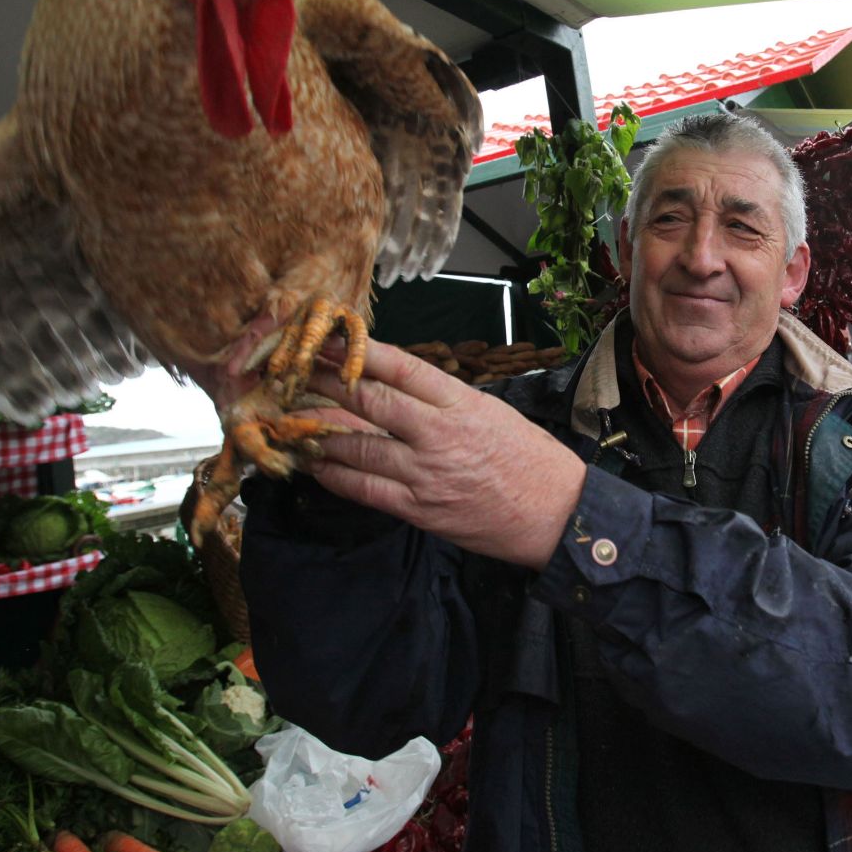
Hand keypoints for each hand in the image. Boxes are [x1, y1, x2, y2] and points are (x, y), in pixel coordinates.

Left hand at [301, 342, 586, 568]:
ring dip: (319, 432)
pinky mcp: (420, 509)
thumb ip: (445, 401)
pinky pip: (364, 489)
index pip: (402, 366)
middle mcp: (439, 434)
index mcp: (461, 403)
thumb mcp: (493, 412)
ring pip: (357, 446)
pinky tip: (317, 464)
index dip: (361, 350)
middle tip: (296, 371)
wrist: (558, 514)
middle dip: (326, 383)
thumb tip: (398, 388)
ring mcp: (426, 473)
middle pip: (369, 400)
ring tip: (293, 419)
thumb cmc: (530, 460)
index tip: (332, 337)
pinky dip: (335, 475)